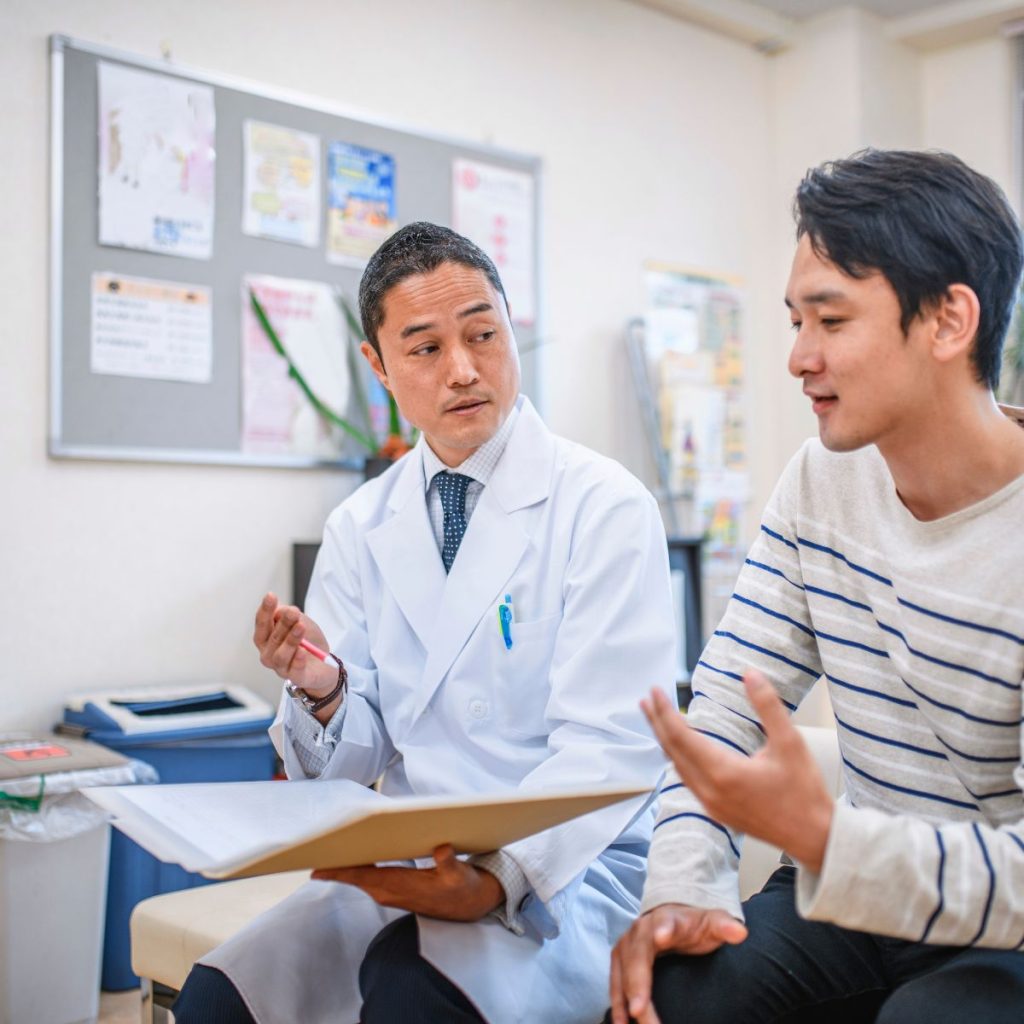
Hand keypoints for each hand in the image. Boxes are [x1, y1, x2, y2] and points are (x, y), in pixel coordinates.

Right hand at [253, 592, 335, 696]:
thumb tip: (283, 611)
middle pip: (272, 638)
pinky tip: (302, 651)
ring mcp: (281, 668)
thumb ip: (290, 616)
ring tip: (300, 627)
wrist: (324, 665)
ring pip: (280, 655)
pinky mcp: (297, 678)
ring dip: (290, 640)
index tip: (271, 596)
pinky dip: (297, 661)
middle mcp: (269, 655)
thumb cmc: (308, 642)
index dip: (265, 611)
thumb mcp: (302, 622)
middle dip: (282, 624)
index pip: (262, 624)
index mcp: (267, 639)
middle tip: (294, 612)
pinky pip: (295, 671)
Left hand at [312, 844, 504, 920]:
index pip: (364, 878)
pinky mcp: (393, 888)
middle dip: (334, 865)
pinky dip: (355, 866)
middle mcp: (390, 891)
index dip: (341, 872)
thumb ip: (450, 864)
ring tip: (324, 847)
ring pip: (359, 877)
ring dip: (342, 865)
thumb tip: (442, 850)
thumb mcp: (461, 876)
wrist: (469, 905)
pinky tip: (350, 853)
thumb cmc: (463, 888)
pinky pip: (367, 877)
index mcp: (401, 887)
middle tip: (310, 850)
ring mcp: (390, 891)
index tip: (317, 869)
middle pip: (355, 877)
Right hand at [609, 904, 746, 1023]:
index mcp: (666, 919)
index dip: (663, 930)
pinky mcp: (619, 960)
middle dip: (637, 984)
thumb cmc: (694, 925)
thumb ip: (724, 926)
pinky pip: (615, 985)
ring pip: (623, 975)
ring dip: (625, 1001)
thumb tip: (740, 933)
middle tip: (640, 1010)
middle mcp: (641, 931)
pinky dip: (617, 1005)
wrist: (672, 917)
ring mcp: (627, 946)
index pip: (665, 924)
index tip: (663, 938)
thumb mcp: (712, 921)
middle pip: (637, 957)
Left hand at [642, 669, 832, 870]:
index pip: (681, 737)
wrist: (814, 837)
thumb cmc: (804, 793)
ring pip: (677, 767)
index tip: (655, 692)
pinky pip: (687, 780)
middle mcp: (710, 791)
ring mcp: (711, 804)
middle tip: (646, 700)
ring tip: (656, 719)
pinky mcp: (716, 811)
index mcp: (723, 773)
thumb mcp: (790, 743)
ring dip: (665, 740)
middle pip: (672, 751)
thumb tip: (750, 675)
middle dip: (657, 723)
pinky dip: (678, 759)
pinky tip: (679, 749)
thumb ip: (768, 706)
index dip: (664, 712)